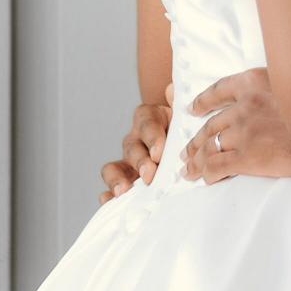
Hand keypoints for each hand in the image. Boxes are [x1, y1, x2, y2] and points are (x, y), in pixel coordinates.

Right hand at [97, 81, 173, 204]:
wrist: (181, 142)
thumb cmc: (183, 127)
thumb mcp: (183, 114)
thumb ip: (178, 102)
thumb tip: (172, 89)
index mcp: (150, 119)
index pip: (146, 122)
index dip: (151, 137)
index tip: (159, 153)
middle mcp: (135, 139)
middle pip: (131, 147)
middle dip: (139, 161)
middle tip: (149, 174)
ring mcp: (128, 162)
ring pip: (114, 167)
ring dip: (117, 179)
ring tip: (123, 191)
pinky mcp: (125, 181)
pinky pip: (111, 187)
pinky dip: (107, 195)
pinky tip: (108, 201)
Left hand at [181, 67, 290, 184]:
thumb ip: (278, 89)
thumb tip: (276, 101)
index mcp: (255, 82)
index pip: (220, 90)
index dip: (203, 101)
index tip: (193, 108)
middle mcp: (244, 105)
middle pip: (210, 124)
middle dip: (195, 139)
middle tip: (186, 151)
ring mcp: (244, 132)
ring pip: (208, 147)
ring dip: (195, 160)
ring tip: (188, 169)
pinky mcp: (248, 157)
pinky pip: (217, 167)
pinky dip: (205, 174)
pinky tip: (202, 179)